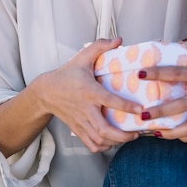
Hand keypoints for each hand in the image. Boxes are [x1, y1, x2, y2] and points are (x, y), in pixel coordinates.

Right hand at [34, 37, 141, 151]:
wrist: (46, 92)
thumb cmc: (67, 74)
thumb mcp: (82, 57)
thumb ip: (100, 46)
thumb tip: (119, 40)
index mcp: (89, 91)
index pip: (109, 100)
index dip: (126, 106)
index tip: (140, 110)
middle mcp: (85, 109)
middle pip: (104, 129)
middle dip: (123, 135)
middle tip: (137, 132)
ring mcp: (81, 121)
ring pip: (99, 140)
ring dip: (116, 142)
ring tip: (128, 137)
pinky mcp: (77, 129)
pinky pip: (91, 145)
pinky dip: (103, 146)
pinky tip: (112, 141)